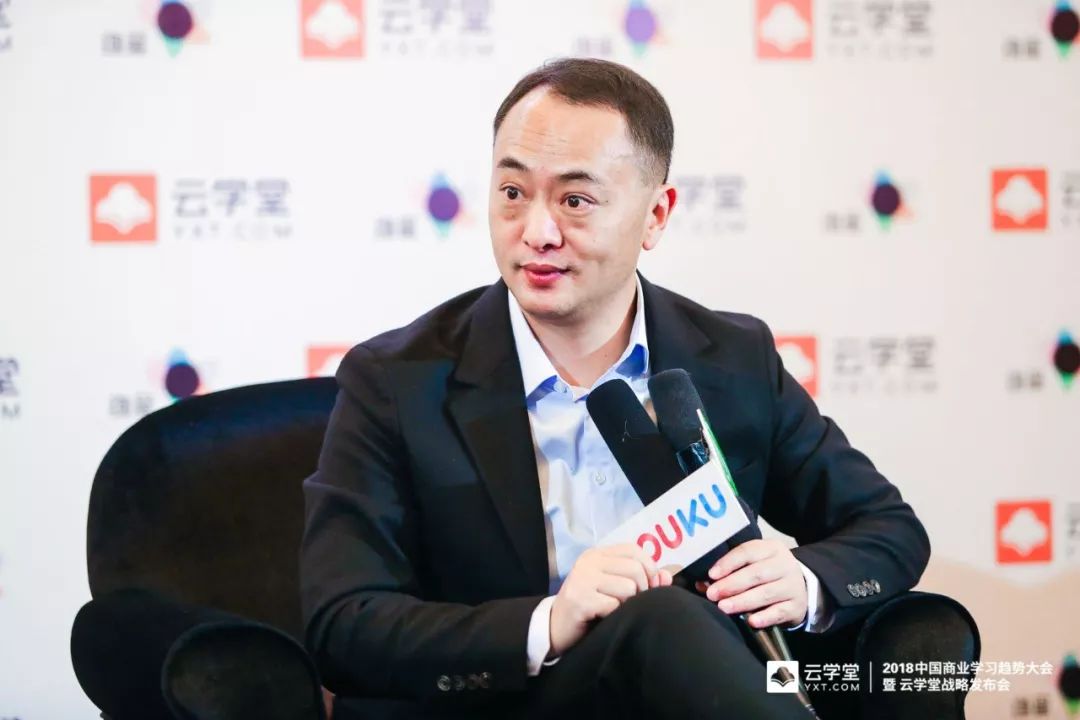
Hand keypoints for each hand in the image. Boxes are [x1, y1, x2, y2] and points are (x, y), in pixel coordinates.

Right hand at [549, 544, 673, 655]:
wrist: (556, 628)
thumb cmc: (590, 607)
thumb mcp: (615, 589)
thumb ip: (642, 579)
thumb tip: (667, 575)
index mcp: (598, 554)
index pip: (634, 550)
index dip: (649, 568)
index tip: (648, 587)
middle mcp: (589, 561)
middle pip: (636, 569)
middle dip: (642, 590)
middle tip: (631, 603)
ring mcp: (583, 579)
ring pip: (628, 588)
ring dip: (627, 604)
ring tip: (614, 610)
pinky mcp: (580, 599)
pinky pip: (615, 605)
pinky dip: (615, 615)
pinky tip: (603, 617)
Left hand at [693, 539, 806, 628]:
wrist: (798, 589)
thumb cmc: (767, 574)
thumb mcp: (752, 565)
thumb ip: (730, 572)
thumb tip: (702, 584)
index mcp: (771, 548)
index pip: (748, 551)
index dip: (728, 563)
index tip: (711, 574)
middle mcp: (785, 564)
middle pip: (757, 573)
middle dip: (731, 584)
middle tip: (712, 594)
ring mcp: (793, 586)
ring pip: (766, 593)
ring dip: (742, 601)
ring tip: (724, 607)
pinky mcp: (797, 606)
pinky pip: (780, 612)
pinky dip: (765, 617)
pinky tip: (751, 621)